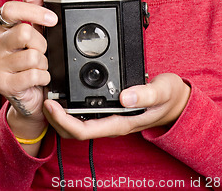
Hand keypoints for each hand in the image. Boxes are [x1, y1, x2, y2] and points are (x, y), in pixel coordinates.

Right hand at [0, 0, 57, 129]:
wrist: (30, 96)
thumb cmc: (31, 62)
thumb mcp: (35, 34)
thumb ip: (34, 11)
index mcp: (1, 28)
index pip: (10, 9)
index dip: (33, 11)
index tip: (52, 19)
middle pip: (24, 32)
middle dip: (42, 44)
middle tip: (42, 52)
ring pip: (32, 55)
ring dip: (44, 63)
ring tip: (38, 67)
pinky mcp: (3, 85)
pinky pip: (33, 74)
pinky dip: (43, 77)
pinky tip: (39, 78)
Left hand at [43, 73, 189, 139]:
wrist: (177, 103)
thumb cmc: (170, 98)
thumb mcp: (162, 91)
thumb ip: (145, 94)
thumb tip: (124, 97)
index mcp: (121, 122)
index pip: (85, 130)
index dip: (64, 120)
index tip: (52, 105)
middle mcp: (112, 122)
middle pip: (75, 130)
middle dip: (56, 119)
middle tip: (44, 99)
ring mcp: (110, 118)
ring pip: (78, 124)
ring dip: (61, 115)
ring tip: (50, 97)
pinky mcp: (111, 111)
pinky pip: (86, 115)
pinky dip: (72, 107)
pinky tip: (66, 95)